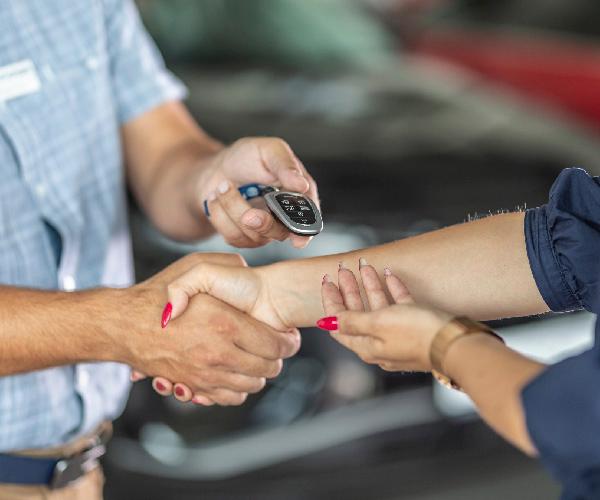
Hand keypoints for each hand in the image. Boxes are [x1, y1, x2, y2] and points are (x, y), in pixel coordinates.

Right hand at [127, 253, 300, 405]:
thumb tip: (248, 271)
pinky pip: (229, 397)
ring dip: (259, 373)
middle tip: (275, 347)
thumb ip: (226, 265)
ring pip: (252, 385)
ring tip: (256, 358)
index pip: (276, 345)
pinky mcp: (194, 387)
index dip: (288, 342)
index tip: (289, 336)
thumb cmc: (157, 294)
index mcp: (226, 324)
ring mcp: (206, 374)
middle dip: (277, 358)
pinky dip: (239, 389)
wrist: (124, 325)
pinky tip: (236, 373)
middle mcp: (219, 354)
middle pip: (268, 368)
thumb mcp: (193, 266)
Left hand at [196, 137, 318, 248]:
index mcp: (299, 195)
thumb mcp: (268, 150)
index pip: (310, 219)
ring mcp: (264, 230)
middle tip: (248, 213)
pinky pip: (234, 237)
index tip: (297, 239)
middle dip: (263, 223)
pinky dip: (220, 216)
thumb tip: (302, 184)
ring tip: (223, 186)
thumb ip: (285, 165)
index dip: (305, 232)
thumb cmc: (246, 157)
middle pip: (280, 233)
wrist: (216, 170)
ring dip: (232, 209)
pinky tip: (218, 200)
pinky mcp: (243, 237)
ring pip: (253, 235)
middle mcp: (285, 216)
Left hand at [318, 259, 451, 371]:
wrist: (455, 343)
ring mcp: (399, 335)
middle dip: (349, 290)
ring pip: (378, 307)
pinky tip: (389, 275)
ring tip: (364, 266)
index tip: (327, 281)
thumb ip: (352, 321)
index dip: (331, 301)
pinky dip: (393, 289)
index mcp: (366, 346)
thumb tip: (328, 323)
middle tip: (343, 271)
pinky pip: (400, 305)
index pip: (338, 323)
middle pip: (357, 314)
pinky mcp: (417, 327)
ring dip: (370, 286)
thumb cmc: (417, 335)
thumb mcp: (378, 324)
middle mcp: (380, 343)